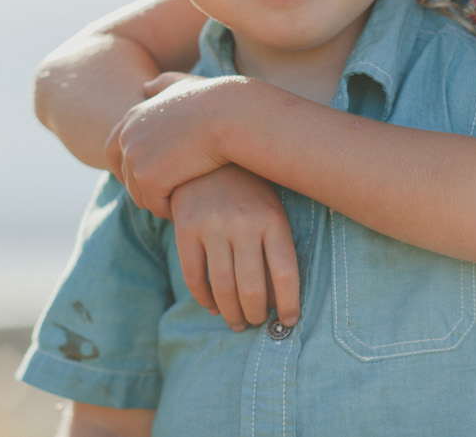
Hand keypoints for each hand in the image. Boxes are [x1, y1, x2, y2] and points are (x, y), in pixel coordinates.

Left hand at [104, 73, 249, 217]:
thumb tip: (146, 87)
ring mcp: (135, 159)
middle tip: (174, 190)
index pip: (113, 152)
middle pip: (127, 178)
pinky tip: (190, 200)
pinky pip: (157, 205)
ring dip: (162, 200)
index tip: (153, 177)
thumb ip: (162, 85)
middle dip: (148, 187)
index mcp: (131, 118)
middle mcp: (126, 138)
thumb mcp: (183, 85)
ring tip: (185, 195)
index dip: (130, 168)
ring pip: (141, 196)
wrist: (229, 116)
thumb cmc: (214, 101)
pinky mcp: (148, 179)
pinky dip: (172, 208)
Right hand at [171, 165, 300, 330]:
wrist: (207, 153)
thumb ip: (275, 248)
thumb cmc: (248, 190)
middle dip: (257, 314)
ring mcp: (212, 225)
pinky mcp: (186, 228)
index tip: (290, 321)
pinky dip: (204, 299)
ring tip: (239, 322)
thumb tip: (278, 301)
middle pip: (252, 288)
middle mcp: (243, 223)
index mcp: (272, 218)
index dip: (290, 304)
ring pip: (223, 287)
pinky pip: (194, 276)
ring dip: (232, 314)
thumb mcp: (272, 209)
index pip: (286, 273)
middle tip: (258, 322)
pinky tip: (214, 306)